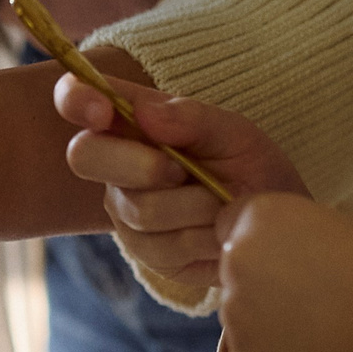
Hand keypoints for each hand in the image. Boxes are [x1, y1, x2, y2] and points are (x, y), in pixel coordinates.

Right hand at [54, 73, 304, 293]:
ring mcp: (126, 211)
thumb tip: (144, 115)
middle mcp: (116, 164)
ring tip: (221, 202)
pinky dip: (202, 237)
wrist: (277, 222)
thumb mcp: (233, 132)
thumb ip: (190, 118)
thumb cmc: (249, 165)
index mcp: (130, 122)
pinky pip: (161, 247)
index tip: (102, 112)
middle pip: (85, 155)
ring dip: (192, 205)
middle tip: (183, 170)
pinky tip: (218, 230)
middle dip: (140, 164)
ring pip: (136, 208)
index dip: (75, 98)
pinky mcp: (145, 253)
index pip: (76, 98)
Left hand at [217, 193, 352, 351]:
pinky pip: (252, 351)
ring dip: (268, 319)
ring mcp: (235, 313)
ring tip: (320, 330)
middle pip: (237, 268)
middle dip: (265, 280)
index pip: (234, 222)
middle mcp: (237, 259)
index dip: (266, 240)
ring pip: (242, 312)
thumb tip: (290, 254)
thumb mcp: (344, 229)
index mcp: (262, 216)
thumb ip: (301, 235)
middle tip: (314, 297)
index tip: (293, 255)